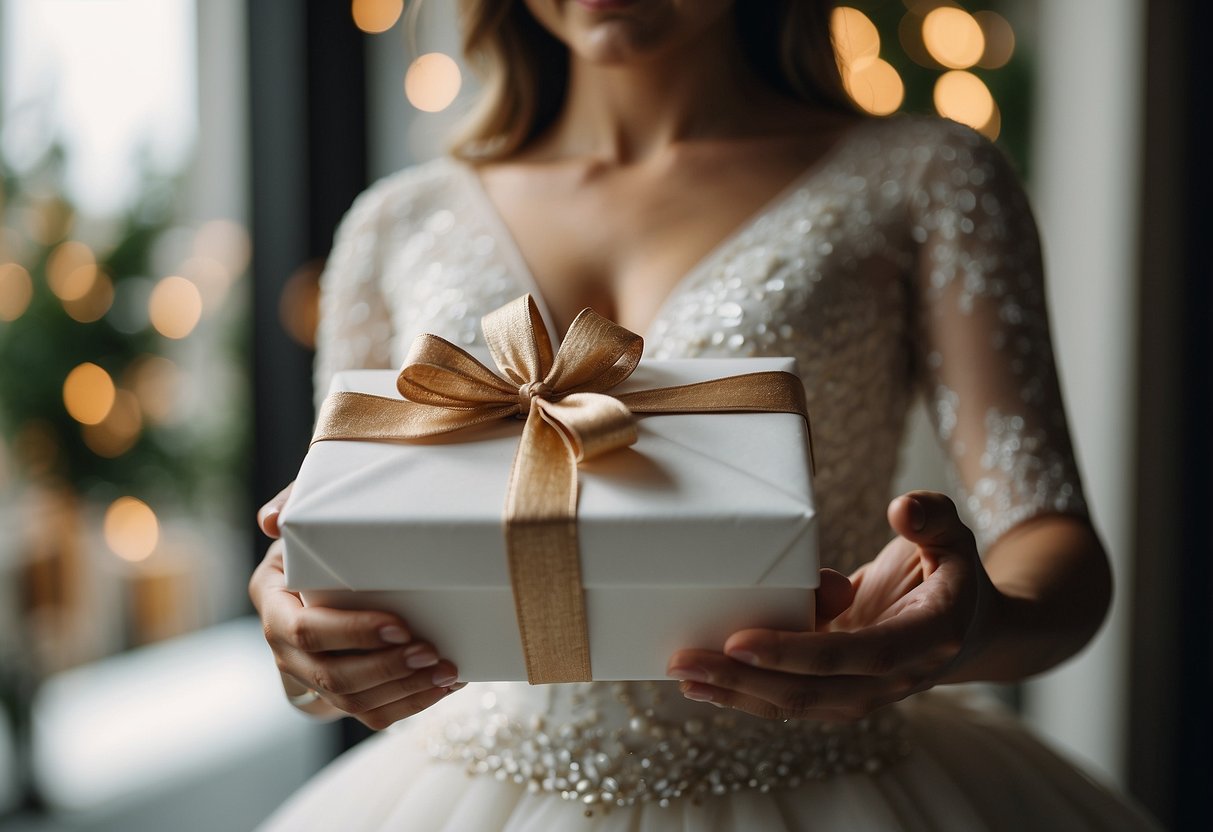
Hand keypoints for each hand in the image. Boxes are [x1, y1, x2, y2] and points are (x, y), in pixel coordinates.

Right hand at [250, 483, 461, 728]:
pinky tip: (442, 687)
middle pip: (331, 674)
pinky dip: (409, 705)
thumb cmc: (317, 534)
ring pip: (352, 701)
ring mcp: (309, 672)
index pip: (305, 630)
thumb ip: (291, 506)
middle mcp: (284, 645)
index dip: (352, 633)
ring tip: (446, 673)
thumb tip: (270, 521)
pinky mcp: (337, 690)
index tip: (400, 625)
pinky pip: (370, 712)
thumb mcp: (304, 512)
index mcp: (272, 601)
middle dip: (386, 668)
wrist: (319, 568)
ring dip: (404, 691)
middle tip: (432, 653)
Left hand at [666, 491, 1000, 720]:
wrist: (968, 629)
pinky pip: (791, 699)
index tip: (740, 641)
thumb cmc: (950, 569)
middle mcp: (896, 677)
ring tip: (682, 674)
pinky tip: (703, 682)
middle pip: (815, 691)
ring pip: (796, 704)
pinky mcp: (840, 691)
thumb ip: (932, 516)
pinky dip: (746, 693)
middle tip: (685, 661)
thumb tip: (901, 508)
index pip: (858, 654)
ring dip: (736, 693)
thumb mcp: (953, 534)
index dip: (798, 652)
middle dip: (746, 680)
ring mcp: (866, 691)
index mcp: (927, 637)